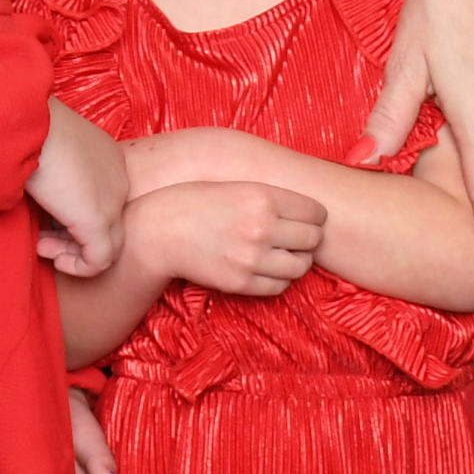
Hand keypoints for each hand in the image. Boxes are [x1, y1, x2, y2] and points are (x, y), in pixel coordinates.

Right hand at [26, 101, 128, 279]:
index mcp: (106, 157)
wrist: (25, 123)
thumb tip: (30, 183)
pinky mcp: (98, 221)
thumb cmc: (22, 128)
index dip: (69, 216)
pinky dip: (77, 266)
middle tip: (40, 237)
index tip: (41, 218)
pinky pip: (99, 260)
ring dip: (70, 252)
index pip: (97, 199)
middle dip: (70, 237)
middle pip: (104, 223)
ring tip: (41, 245)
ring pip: (105, 245)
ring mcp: (112, 201)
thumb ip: (49, 169)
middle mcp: (117, 179)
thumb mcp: (42, 147)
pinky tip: (50, 257)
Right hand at [135, 178, 325, 299]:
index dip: (312, 215)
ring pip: (300, 266)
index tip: (303, 217)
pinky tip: (264, 267)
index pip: (316, 212)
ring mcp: (252, 258)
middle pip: (313, 239)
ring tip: (280, 253)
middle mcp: (261, 228)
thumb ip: (272, 197)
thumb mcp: (235, 186)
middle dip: (307, 238)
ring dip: (295, 260)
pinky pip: (280, 286)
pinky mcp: (241, 282)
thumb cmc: (194, 202)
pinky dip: (278, 278)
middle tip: (293, 236)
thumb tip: (315, 213)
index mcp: (262, 198)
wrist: (156, 230)